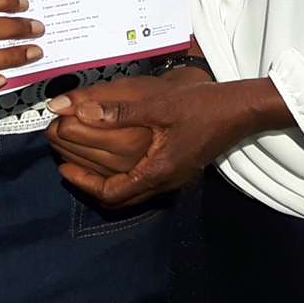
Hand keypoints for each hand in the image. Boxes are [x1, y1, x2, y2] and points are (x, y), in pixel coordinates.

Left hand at [48, 76, 291, 208]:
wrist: (240, 110)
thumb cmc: (201, 105)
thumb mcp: (157, 105)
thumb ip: (118, 112)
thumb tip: (78, 113)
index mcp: (157, 171)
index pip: (112, 192)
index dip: (84, 182)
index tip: (63, 168)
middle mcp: (165, 182)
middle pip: (119, 198)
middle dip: (90, 183)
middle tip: (66, 163)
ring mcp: (173, 178)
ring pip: (131, 192)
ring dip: (106, 180)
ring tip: (83, 162)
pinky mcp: (178, 169)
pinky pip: (142, 183)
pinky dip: (122, 176)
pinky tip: (113, 158)